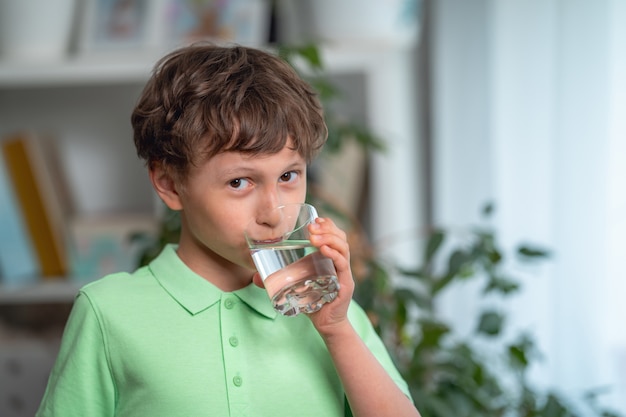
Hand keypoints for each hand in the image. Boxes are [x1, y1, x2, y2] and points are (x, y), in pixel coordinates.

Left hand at [251, 217, 354, 334]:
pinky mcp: (345, 284)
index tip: (315, 219)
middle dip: (327, 229)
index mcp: (329, 259)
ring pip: (343, 248)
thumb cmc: (312, 303)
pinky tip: (323, 250)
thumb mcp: (295, 286)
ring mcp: (343, 273)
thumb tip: (255, 277)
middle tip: (311, 227)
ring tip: (315, 237)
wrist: (325, 324)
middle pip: (340, 237)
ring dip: (329, 238)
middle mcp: (339, 263)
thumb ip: (278, 280)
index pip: (334, 235)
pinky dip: (334, 255)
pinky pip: (342, 265)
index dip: (327, 225)